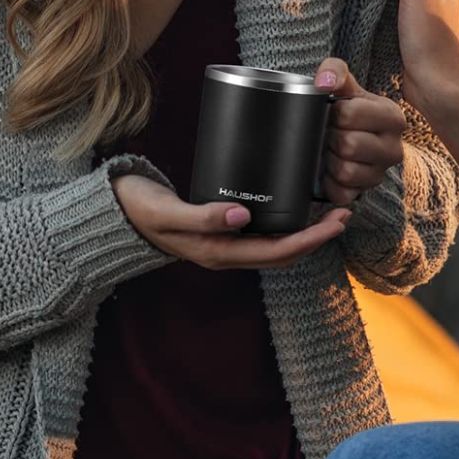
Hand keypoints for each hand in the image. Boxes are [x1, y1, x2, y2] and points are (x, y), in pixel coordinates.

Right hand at [113, 173, 350, 268]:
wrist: (113, 213)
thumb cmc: (139, 209)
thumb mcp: (167, 211)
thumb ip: (202, 216)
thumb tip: (243, 216)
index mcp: (218, 252)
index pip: (276, 252)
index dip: (310, 239)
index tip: (336, 220)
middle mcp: (226, 253)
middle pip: (283, 252)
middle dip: (317, 236)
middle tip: (344, 212)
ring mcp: (224, 244)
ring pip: (275, 245)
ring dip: (305, 232)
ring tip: (329, 210)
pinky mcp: (221, 231)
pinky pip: (261, 234)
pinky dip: (285, 223)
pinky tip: (295, 205)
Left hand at [313, 57, 404, 205]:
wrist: (353, 134)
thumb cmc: (350, 109)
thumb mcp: (346, 85)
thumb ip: (335, 71)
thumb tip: (325, 81)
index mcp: (392, 117)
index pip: (349, 115)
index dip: (334, 113)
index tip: (335, 112)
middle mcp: (394, 148)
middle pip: (348, 145)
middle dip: (331, 137)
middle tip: (330, 132)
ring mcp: (382, 173)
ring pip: (346, 171)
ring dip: (330, 160)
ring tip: (330, 149)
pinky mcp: (367, 192)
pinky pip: (342, 194)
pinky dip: (329, 183)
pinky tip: (329, 169)